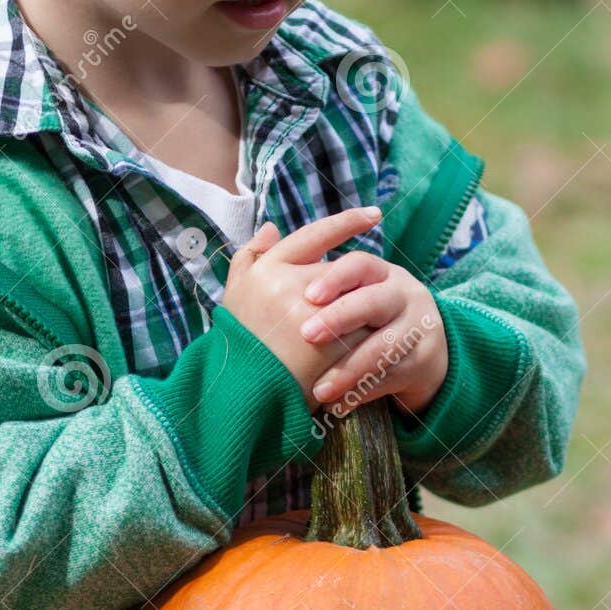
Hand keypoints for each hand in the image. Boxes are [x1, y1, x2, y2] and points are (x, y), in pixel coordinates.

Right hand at [221, 206, 383, 413]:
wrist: (241, 395)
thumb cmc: (239, 342)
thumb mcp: (235, 293)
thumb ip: (250, 256)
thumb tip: (272, 227)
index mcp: (266, 269)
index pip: (315, 235)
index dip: (347, 222)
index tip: (374, 214)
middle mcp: (286, 286)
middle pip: (338, 272)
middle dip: (348, 287)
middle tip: (363, 295)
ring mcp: (310, 316)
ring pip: (355, 298)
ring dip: (362, 310)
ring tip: (368, 324)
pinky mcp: (330, 346)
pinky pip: (363, 331)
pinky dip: (369, 336)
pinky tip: (371, 345)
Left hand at [297, 250, 447, 418]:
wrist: (416, 353)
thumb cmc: (363, 317)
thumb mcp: (342, 291)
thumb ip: (302, 266)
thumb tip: (266, 230)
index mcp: (378, 272)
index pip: (359, 265)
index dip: (335, 278)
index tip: (307, 297)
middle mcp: (402, 293)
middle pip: (375, 300)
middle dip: (340, 318)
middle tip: (307, 336)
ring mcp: (418, 326)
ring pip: (386, 345)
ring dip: (349, 368)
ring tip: (318, 390)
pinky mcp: (424, 360)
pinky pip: (393, 377)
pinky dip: (362, 393)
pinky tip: (337, 406)